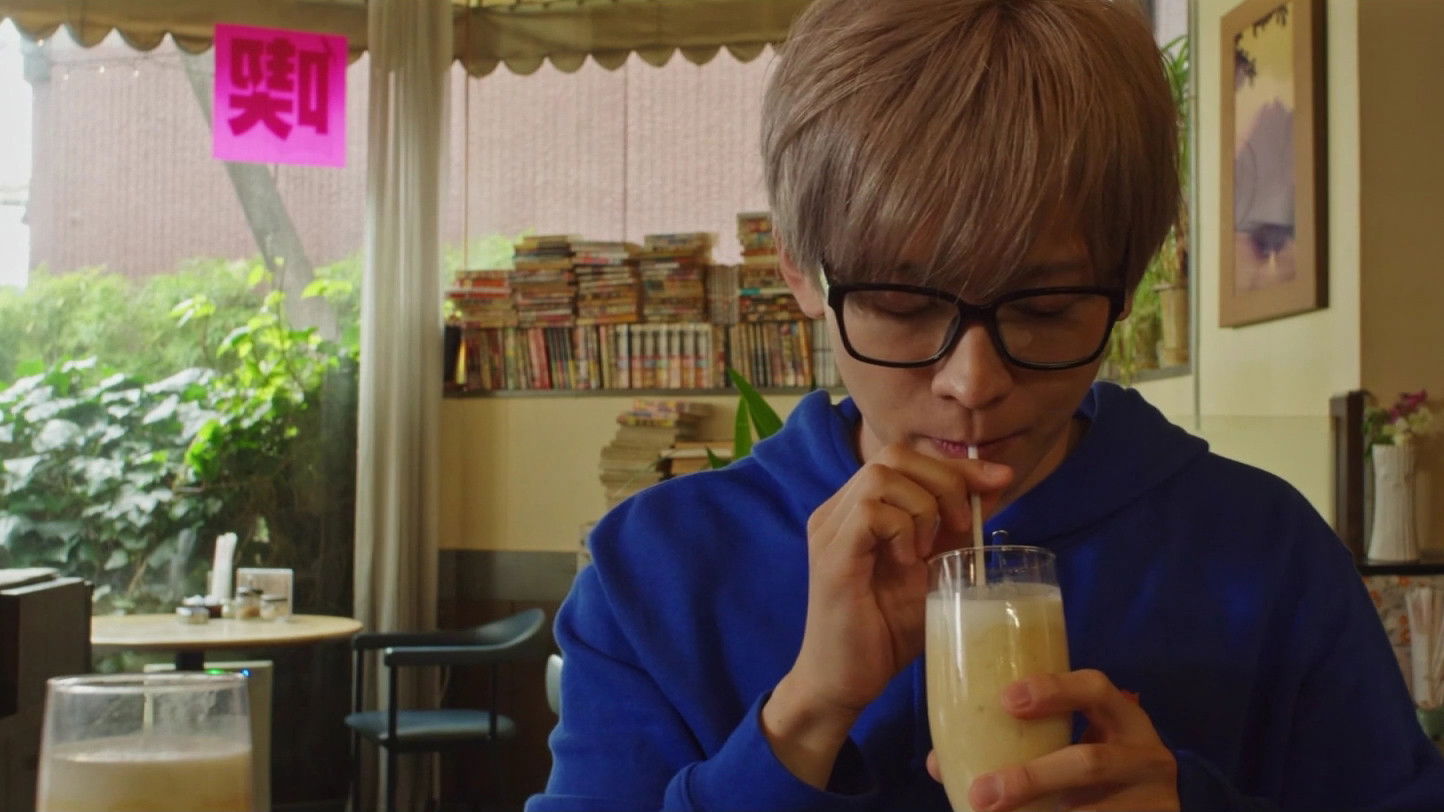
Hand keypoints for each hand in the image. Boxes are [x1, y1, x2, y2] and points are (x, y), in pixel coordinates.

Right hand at [763, 444, 1010, 786]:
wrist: (845, 682)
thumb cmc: (886, 631)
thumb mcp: (935, 570)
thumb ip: (956, 530)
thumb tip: (994, 486)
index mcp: (857, 508)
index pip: (906, 457)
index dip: (956, 464)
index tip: (999, 480)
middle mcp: (837, 510)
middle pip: (894, 454)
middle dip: (945, 479)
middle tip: (964, 524)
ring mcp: (830, 530)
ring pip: (882, 474)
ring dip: (923, 506)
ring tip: (929, 549)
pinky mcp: (832, 555)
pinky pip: (871, 512)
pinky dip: (903, 529)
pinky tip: (908, 562)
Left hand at [925, 670, 1179, 811]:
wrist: (1150, 809)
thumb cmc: (1095, 771)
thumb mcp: (1070, 748)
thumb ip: (1018, 743)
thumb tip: (938, 761)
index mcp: (1123, 717)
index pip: (1096, 688)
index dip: (1054, 689)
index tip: (1006, 699)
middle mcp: (1147, 754)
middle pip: (1089, 761)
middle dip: (1031, 779)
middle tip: (981, 793)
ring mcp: (1155, 798)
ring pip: (1093, 811)